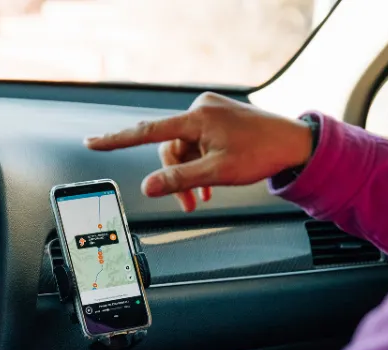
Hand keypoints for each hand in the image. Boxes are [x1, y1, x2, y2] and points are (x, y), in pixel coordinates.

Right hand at [84, 92, 313, 211]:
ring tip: (204, 193)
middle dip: (176, 176)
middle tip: (188, 202)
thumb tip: (147, 187)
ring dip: (190, 172)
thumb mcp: (217, 173)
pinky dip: (201, 161)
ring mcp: (210, 111)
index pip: (147, 132)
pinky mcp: (219, 116)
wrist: (295, 143)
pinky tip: (211, 180)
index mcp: (196, 117)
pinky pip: (198, 141)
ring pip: (184, 148)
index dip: (116, 139)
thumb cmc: (262, 153)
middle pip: (169, 147)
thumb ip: (179, 180)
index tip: (93, 142)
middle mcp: (200, 108)